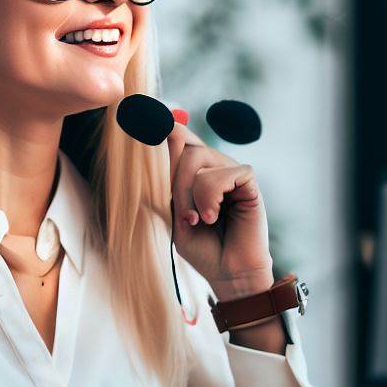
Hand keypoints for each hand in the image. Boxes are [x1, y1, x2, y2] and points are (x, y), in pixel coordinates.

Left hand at [164, 119, 274, 298]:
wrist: (228, 273)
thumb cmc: (202, 246)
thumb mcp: (172, 212)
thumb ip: (166, 180)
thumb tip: (161, 139)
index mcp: (192, 170)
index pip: (175, 135)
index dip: (159, 124)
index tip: (139, 113)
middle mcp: (212, 164)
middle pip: (181, 144)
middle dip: (173, 180)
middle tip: (182, 214)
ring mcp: (230, 170)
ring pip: (197, 157)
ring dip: (190, 193)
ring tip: (198, 220)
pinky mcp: (247, 181)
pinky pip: (221, 173)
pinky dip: (210, 197)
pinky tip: (214, 216)